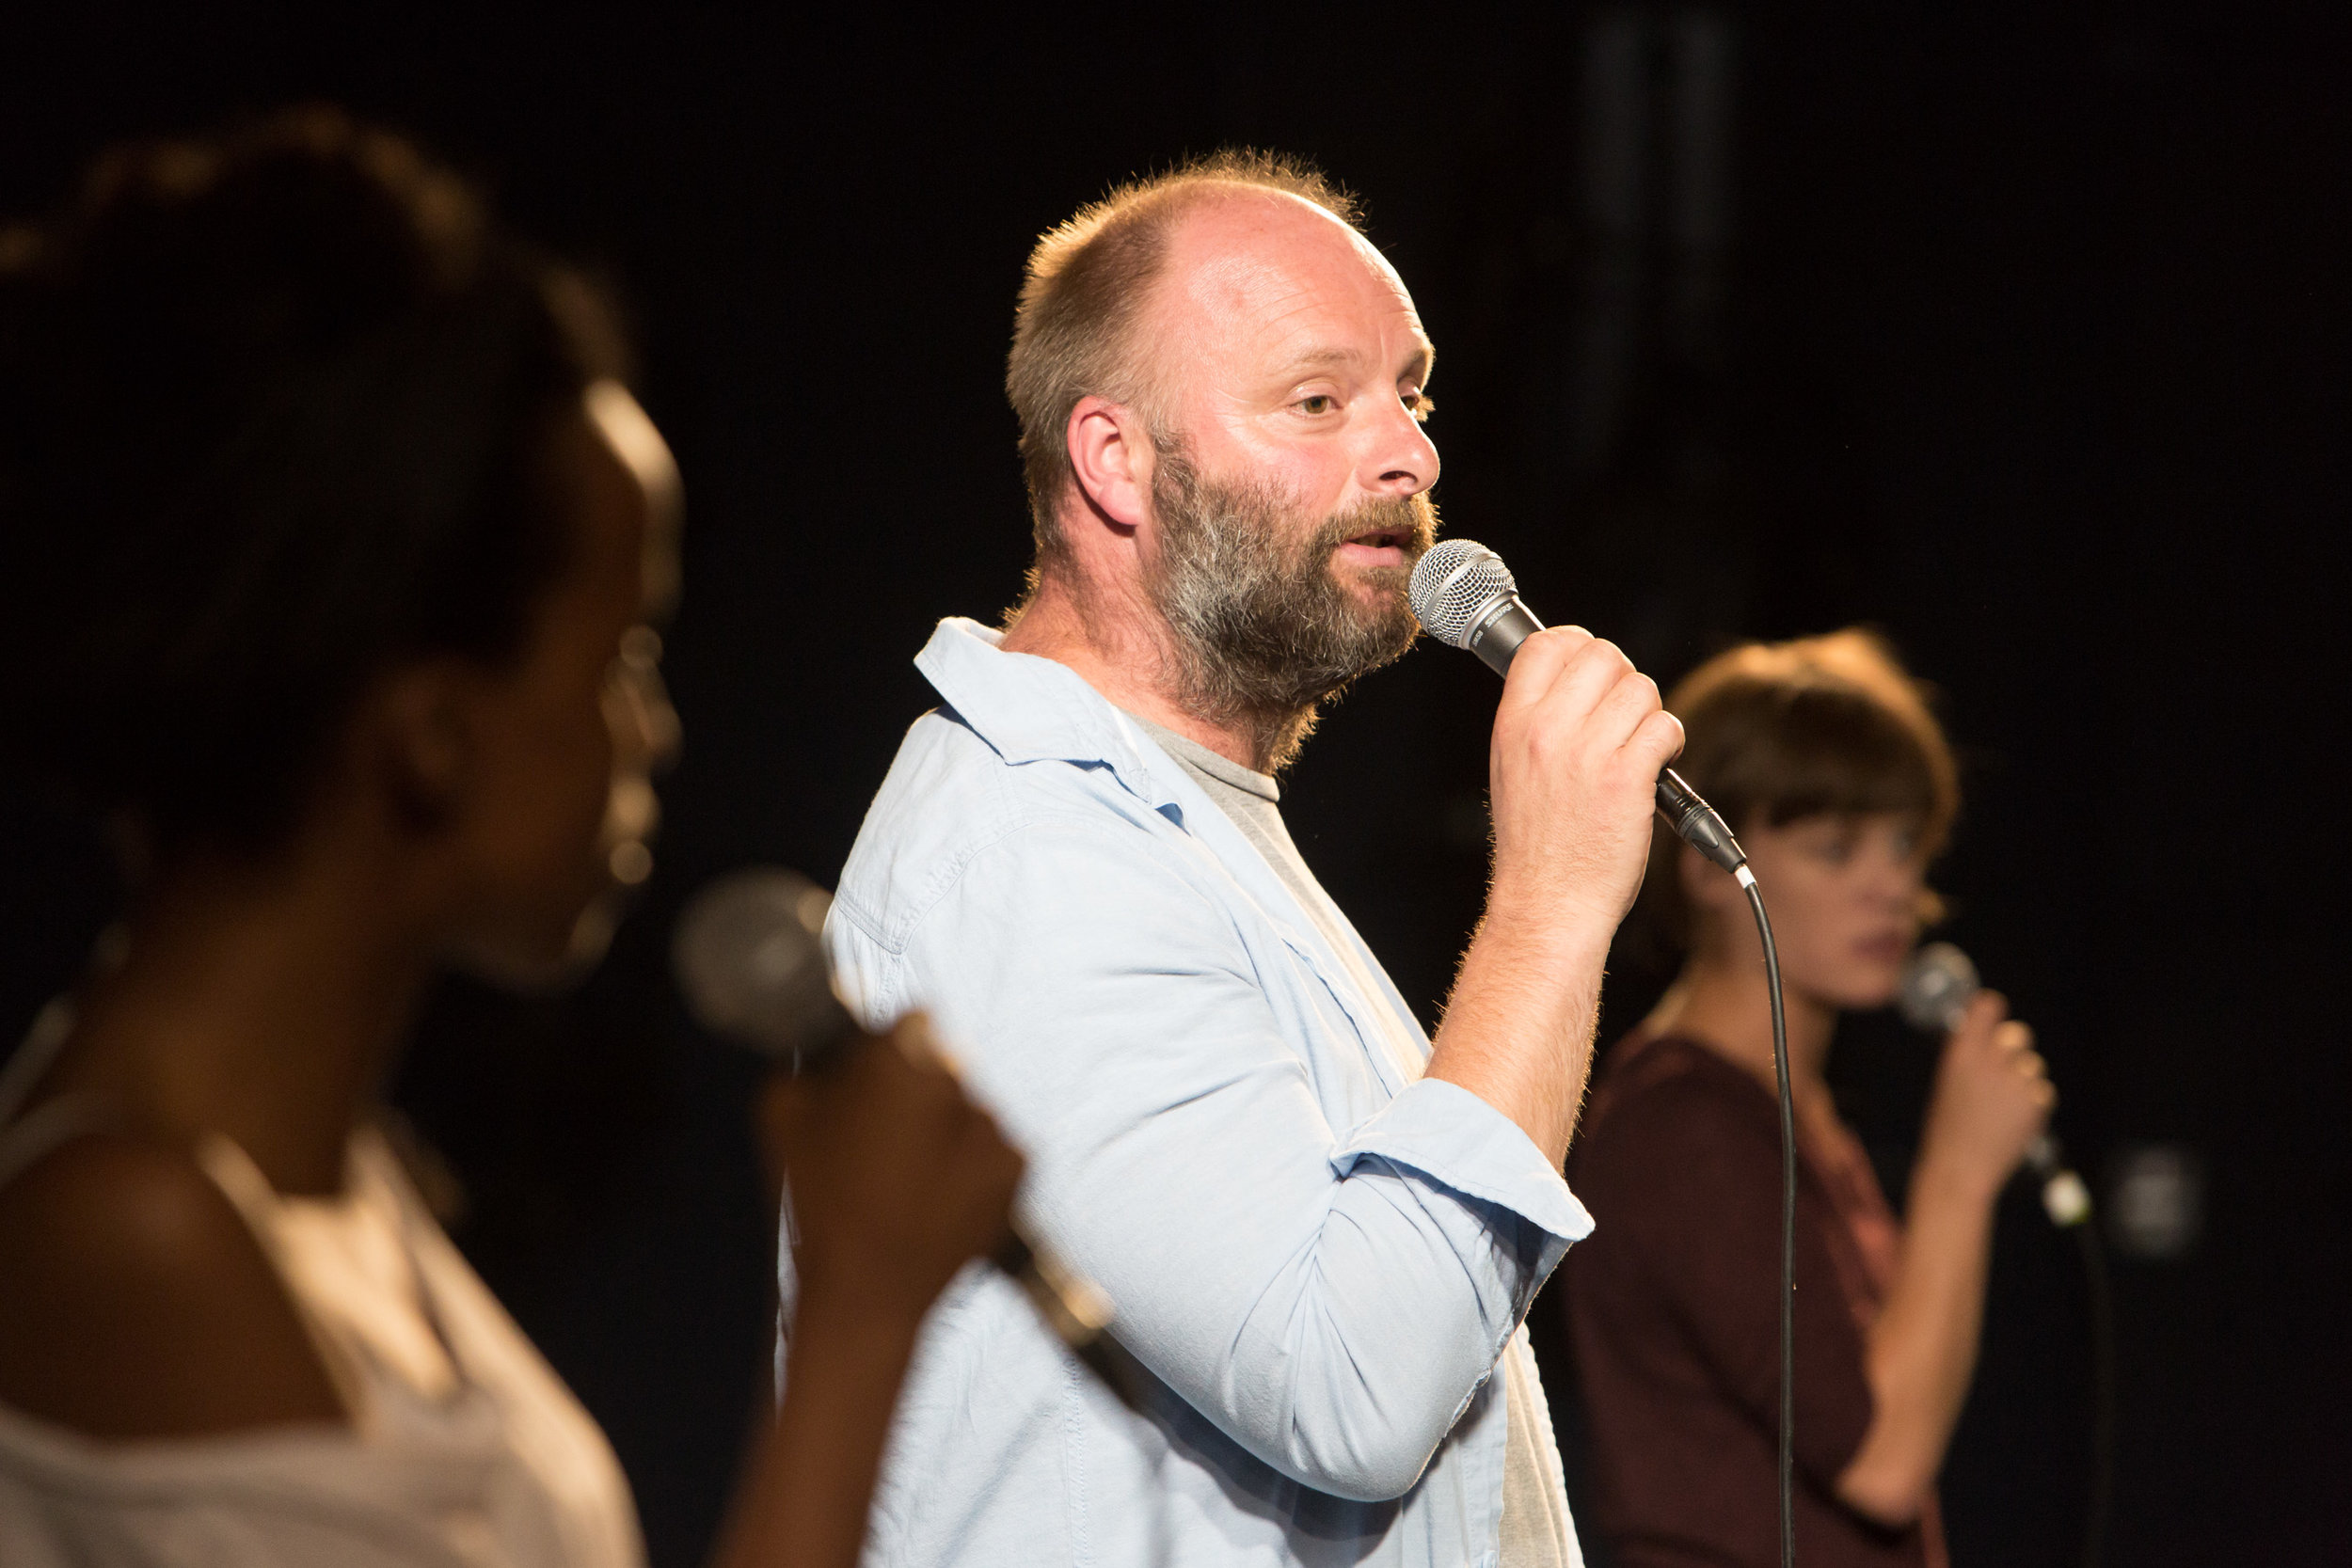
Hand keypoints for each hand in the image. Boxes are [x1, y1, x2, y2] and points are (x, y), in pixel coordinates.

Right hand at [757, 1015, 1023, 1326]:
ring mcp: (995, 1127)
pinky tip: (936, 1194)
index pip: (913, 1021)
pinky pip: (995, 1146)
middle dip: (917, 1089)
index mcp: (901, 1062)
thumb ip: (811, 1065)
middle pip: (944, 1065)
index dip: (891, 1046)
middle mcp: (959, 1084)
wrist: (869, 1295)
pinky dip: (972, 1163)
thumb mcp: (785, 1120)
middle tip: (885, 1135)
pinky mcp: (1019, 1167)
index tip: (879, 1071)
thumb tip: (831, 1044)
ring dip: (947, 1128)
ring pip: (970, 1107)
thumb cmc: (822, 1209)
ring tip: (909, 1177)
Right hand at [1485, 626, 1685, 937]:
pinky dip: (1670, 744)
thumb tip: (1576, 679)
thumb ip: (1536, 721)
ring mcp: (1586, 754)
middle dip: (1623, 680)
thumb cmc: (1538, 847)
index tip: (1594, 669)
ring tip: (1639, 751)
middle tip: (1623, 717)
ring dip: (1650, 717)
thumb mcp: (1513, 771)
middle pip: (1602, 654)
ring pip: (1641, 689)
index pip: (1545, 644)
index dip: (1579, 645)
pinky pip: (1665, 726)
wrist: (1549, 906)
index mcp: (1512, 725)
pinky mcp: (1626, 779)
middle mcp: (1546, 731)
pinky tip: (1656, 769)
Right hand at [1917, 991, 2054, 1197]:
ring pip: (2033, 1065)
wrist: (1959, 1171)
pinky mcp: (2036, 1104)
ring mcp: (2016, 1082)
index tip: (1990, 1018)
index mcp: (1960, 1054)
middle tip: (2003, 1069)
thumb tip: (1987, 1039)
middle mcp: (1990, 1062)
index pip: (1988, 1007)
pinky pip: (2043, 1091)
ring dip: (2023, 1080)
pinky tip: (2014, 1120)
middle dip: (2014, 1049)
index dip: (1992, 1010)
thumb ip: (1968, 1058)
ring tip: (2003, 1106)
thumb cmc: (1947, 1129)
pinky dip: (2033, 1103)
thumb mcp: (1946, 1084)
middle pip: (2018, 1033)